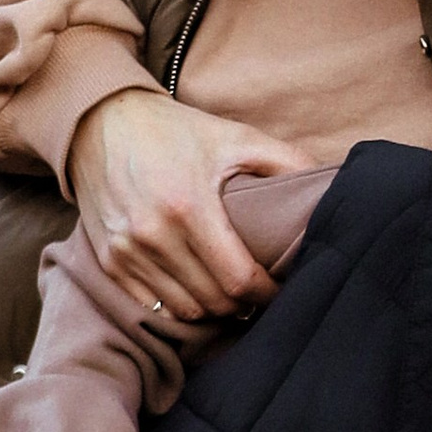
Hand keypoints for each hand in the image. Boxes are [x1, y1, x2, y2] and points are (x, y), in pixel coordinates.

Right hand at [68, 93, 312, 323]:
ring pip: (184, 310)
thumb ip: (286, 161)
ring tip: (229, 293)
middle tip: (258, 293)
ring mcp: (126, 251)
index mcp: (188, 206)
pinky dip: (177, 305)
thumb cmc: (174, 131)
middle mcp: (153, 235)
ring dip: (212, 309)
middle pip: (213, 301)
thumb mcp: (235, 137)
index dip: (266, 294)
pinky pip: (150, 305)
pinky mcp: (108, 260)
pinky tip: (194, 290)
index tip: (280, 290)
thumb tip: (332, 188)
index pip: (238, 279)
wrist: (99, 121)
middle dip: (243, 304)